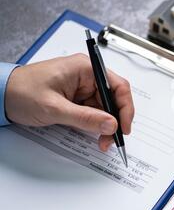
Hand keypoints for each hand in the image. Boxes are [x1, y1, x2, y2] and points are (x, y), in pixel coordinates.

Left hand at [5, 53, 133, 150]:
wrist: (0, 96)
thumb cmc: (21, 92)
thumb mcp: (55, 108)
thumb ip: (86, 118)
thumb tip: (111, 125)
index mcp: (85, 68)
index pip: (118, 86)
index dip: (125, 108)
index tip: (124, 127)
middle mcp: (87, 75)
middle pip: (113, 99)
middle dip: (115, 120)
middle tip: (111, 139)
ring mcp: (82, 86)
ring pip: (105, 108)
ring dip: (105, 125)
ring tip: (101, 141)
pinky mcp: (77, 97)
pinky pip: (93, 111)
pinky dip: (95, 124)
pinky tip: (94, 134)